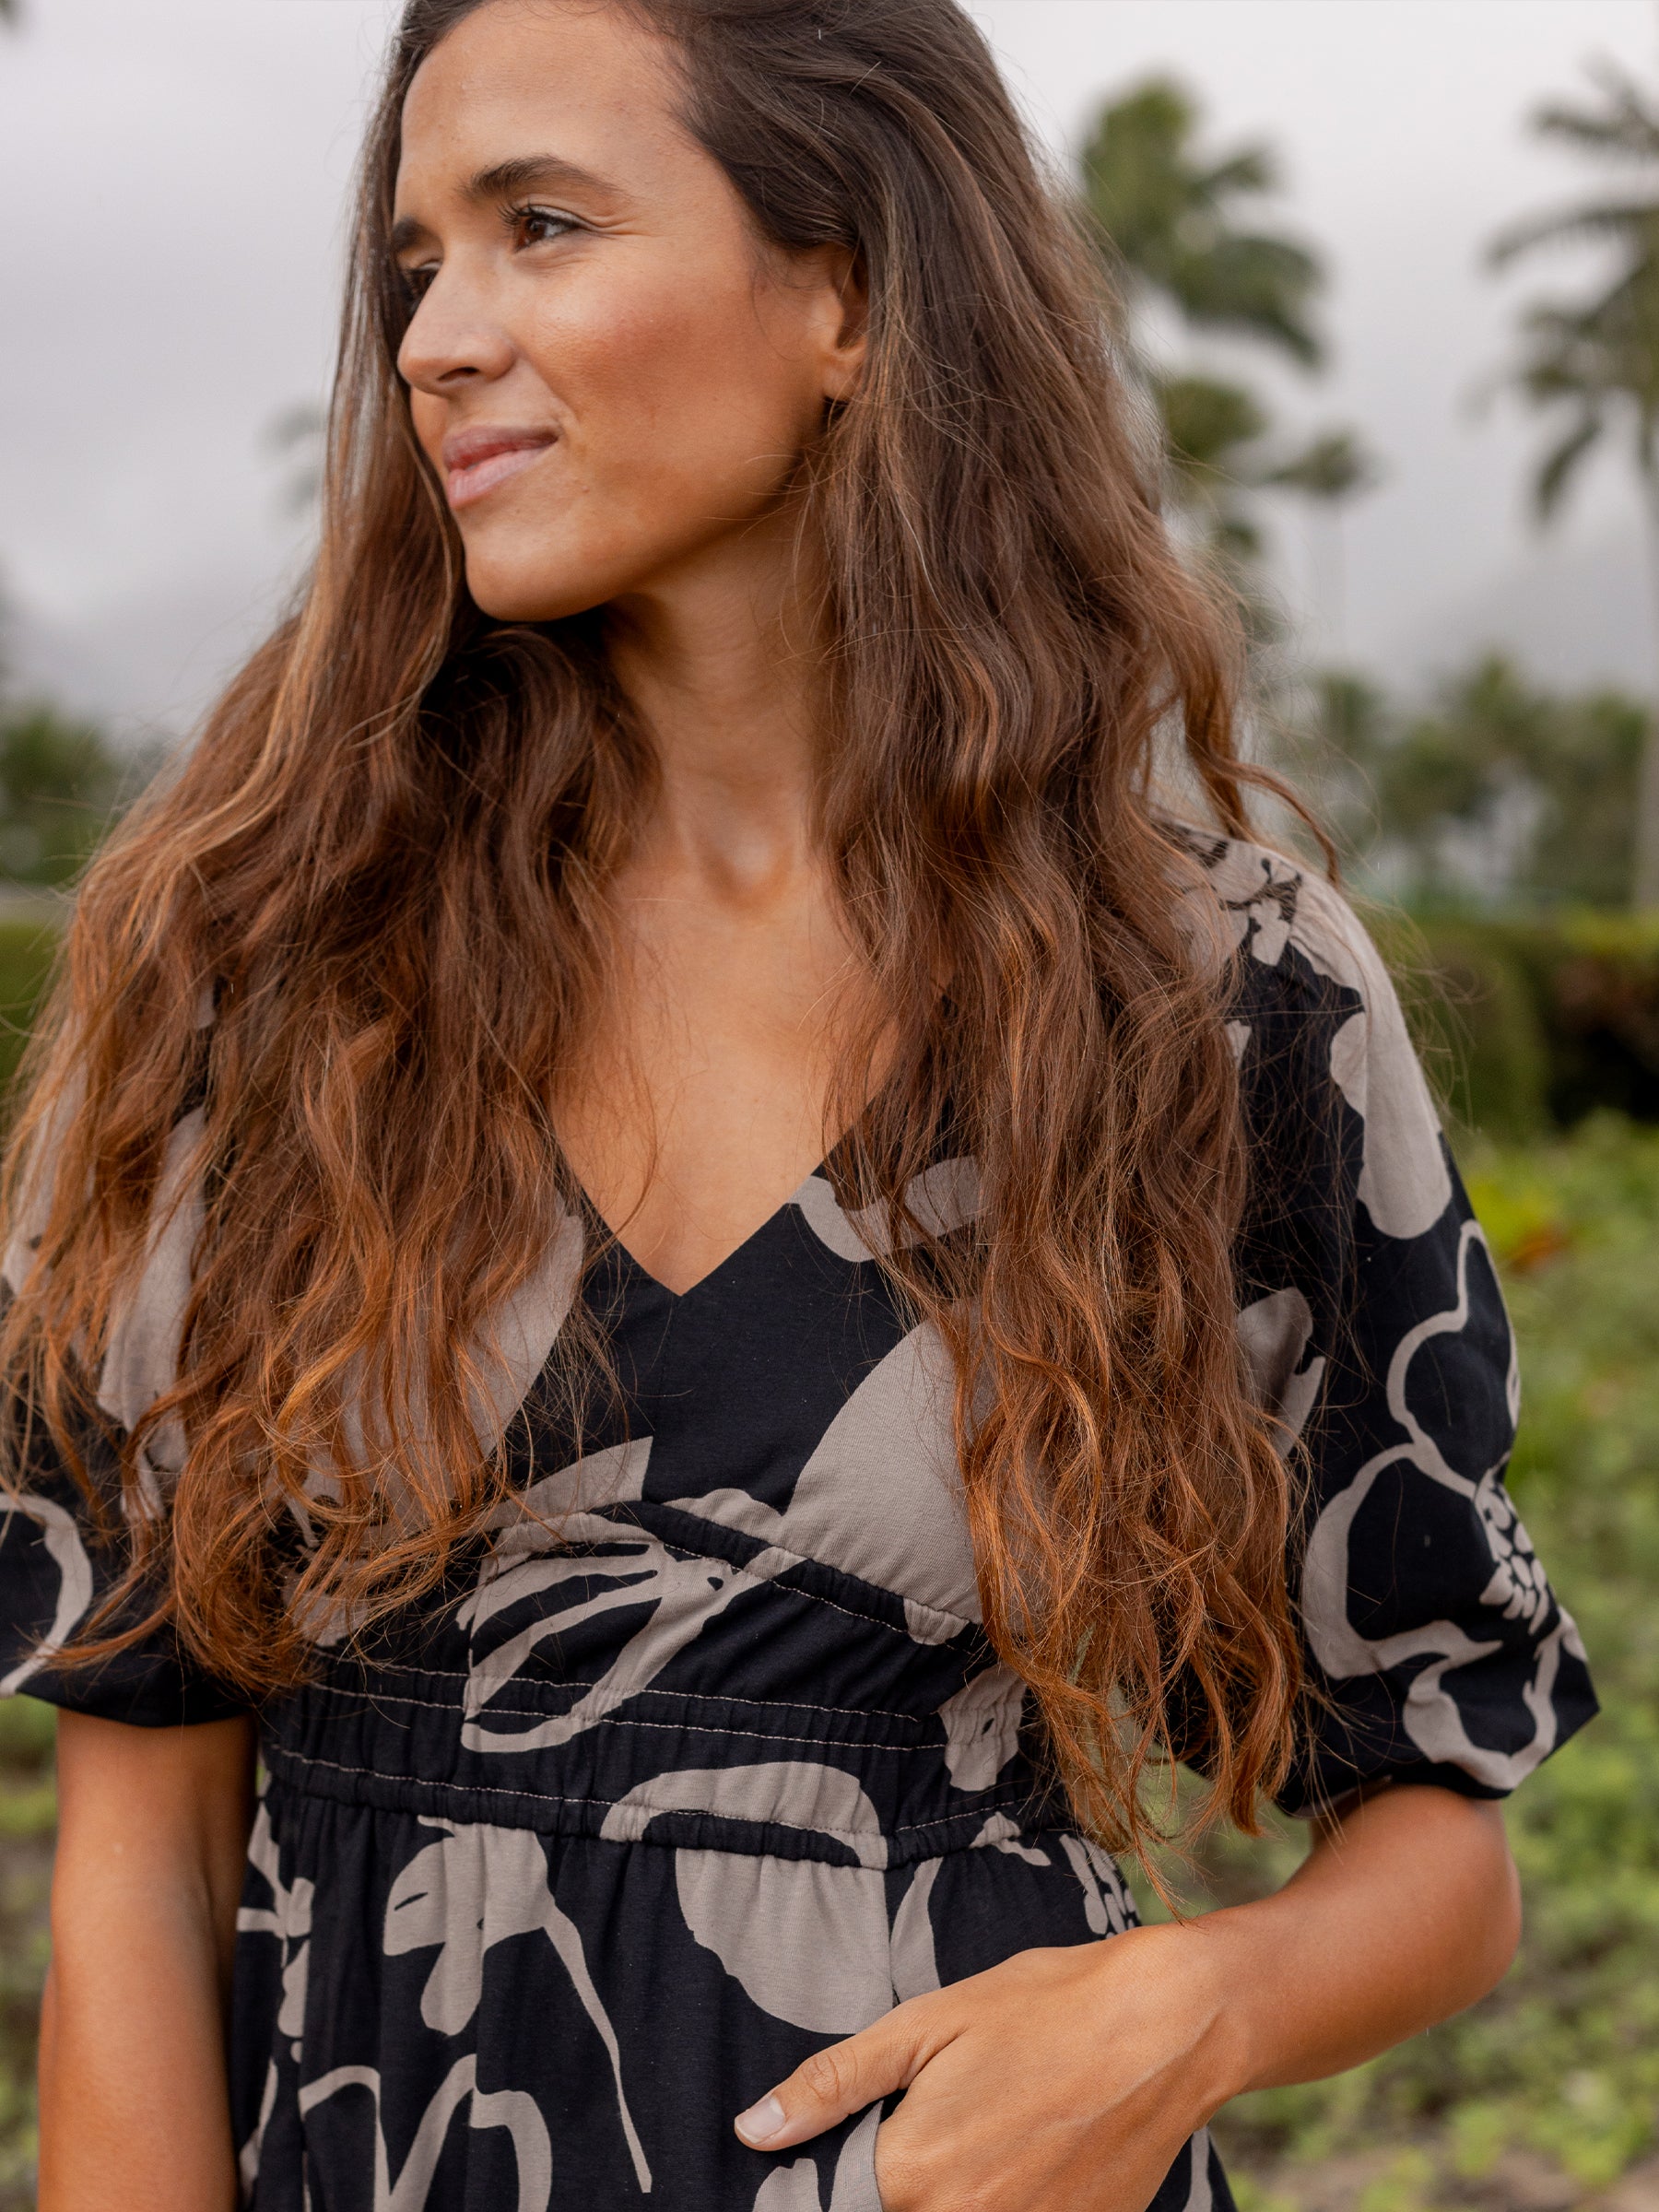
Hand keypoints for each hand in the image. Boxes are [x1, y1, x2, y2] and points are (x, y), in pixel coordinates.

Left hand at [733, 1923, 1242, 2211]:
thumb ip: (835, 2086)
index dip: (828, 2182)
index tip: (846, 2153)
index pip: (832, 2211)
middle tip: (944, 2123)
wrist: (1167, 2027)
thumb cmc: (1043, 2010)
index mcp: (913, 2177)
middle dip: (894, 2184)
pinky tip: (1020, 2159)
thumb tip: (754, 2131)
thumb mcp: (926, 2026)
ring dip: (948, 2195)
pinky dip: (1004, 2202)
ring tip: (986, 2134)